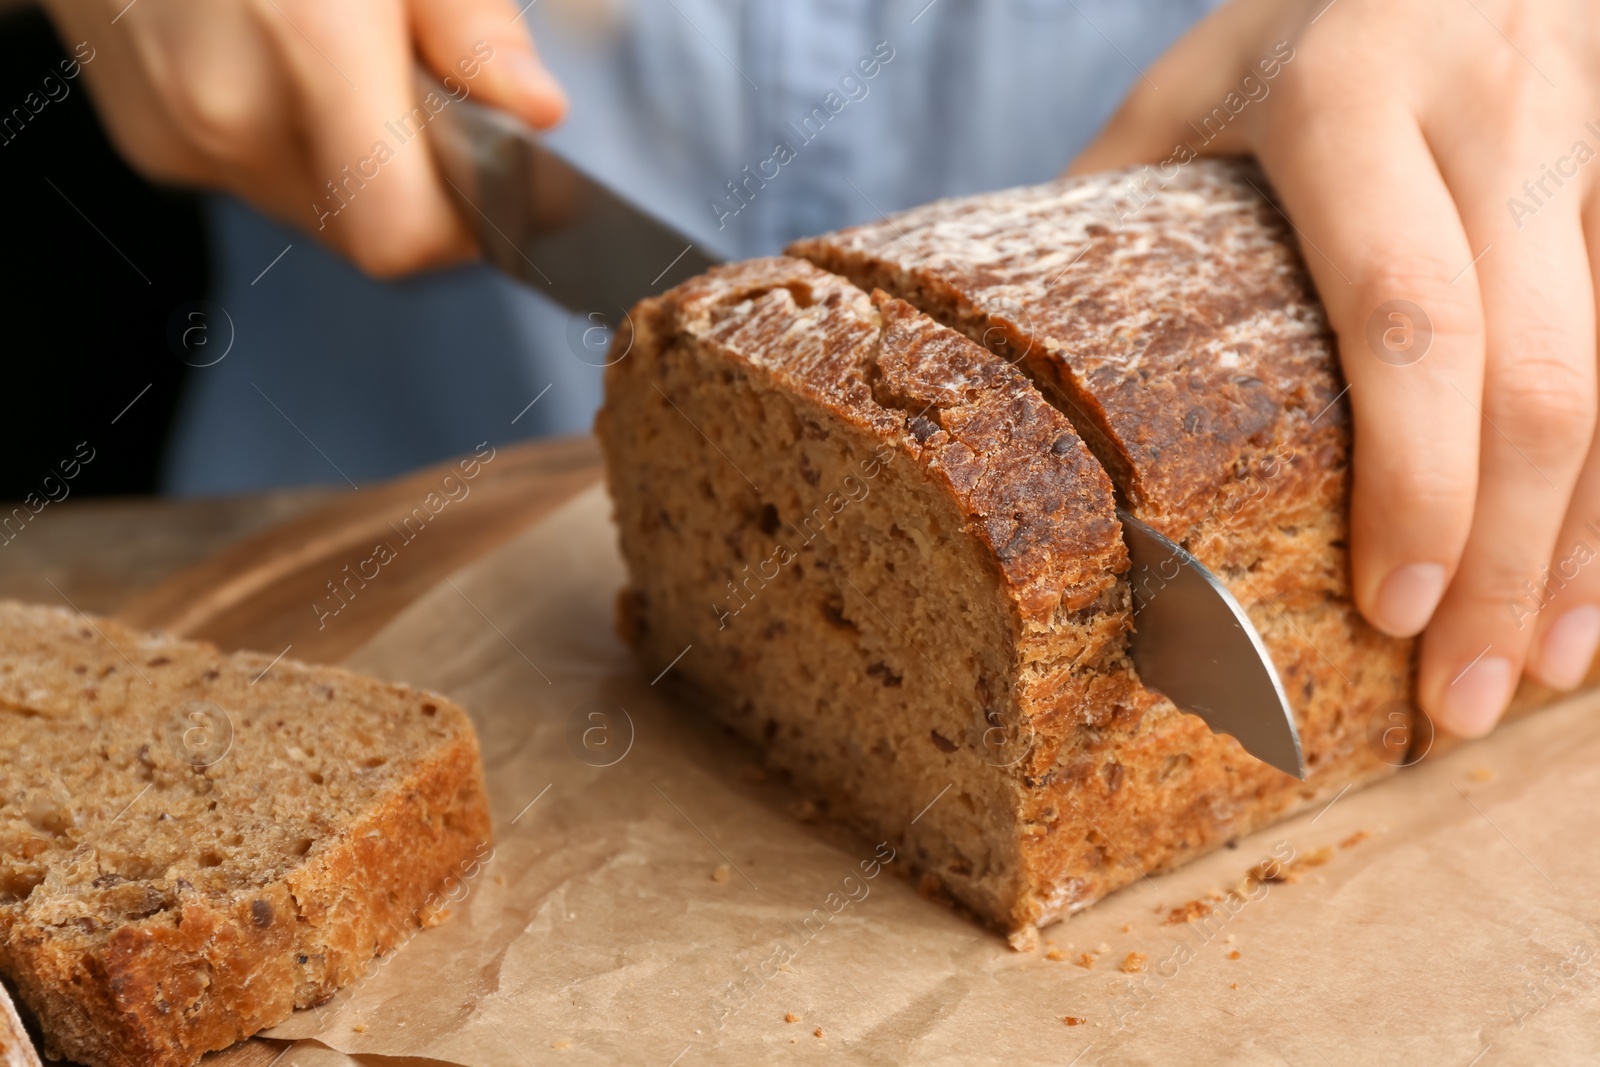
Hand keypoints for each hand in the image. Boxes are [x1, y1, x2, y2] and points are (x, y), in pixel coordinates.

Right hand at [43, 0, 566, 275]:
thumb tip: (536, 109)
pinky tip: (275, 56)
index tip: (490, 178)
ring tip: (337, 57)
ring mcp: (176, 129)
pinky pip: (254, 177)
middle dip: (412, 177)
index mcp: (307, 38)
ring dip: (350, 160)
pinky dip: (288, 138)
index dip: (460, 225)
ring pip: (316, 208)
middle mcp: (229, 105)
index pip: (402, 233)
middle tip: (413, 86)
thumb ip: (468, 24)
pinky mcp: (151, 139)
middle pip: (365, 228)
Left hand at [1074, 0, 1599, 736]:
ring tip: (1536, 682)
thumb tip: (1014, 374)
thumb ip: (1125, 213)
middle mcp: (1494, 116)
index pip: (1403, 314)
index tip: (1389, 610)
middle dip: (1507, 558)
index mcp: (1347, 100)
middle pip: (1537, 372)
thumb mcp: (1191, 86)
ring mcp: (1594, 142)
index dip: (1414, 476)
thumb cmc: (1302, 22)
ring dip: (1588, 552)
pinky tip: (1596, 595)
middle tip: (1455, 701)